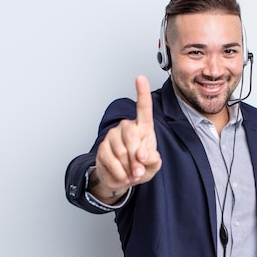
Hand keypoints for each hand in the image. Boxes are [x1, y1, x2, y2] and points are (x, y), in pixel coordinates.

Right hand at [90, 75, 161, 203]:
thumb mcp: (154, 165)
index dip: (142, 93)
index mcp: (143, 128)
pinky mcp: (102, 147)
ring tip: (131, 173)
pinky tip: (123, 175)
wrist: (123, 179)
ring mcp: (113, 136)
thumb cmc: (141, 167)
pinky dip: (119, 173)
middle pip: (132, 136)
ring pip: (122, 152)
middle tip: (139, 171)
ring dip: (129, 168)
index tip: (140, 78)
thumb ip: (153, 159)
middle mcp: (126, 127)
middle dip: (137, 158)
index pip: (143, 108)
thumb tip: (142, 154)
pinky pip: (111, 161)